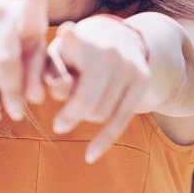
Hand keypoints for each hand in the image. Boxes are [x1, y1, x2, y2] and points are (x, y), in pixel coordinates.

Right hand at [0, 0, 48, 121]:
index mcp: (24, 12)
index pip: (30, 12)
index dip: (34, 2)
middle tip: (19, 113)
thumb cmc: (13, 38)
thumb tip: (35, 98)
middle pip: (5, 61)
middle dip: (13, 91)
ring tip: (7, 91)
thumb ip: (41, 72)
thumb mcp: (31, 49)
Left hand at [46, 15, 176, 162]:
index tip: (55, 103)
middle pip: (87, 101)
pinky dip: (104, 140)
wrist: (119, 36)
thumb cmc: (74, 50)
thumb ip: (50, 71)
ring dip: (86, 119)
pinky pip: (122, 118)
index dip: (60, 86)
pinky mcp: (143, 80)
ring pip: (102, 112)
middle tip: (59, 124)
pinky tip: (90, 156)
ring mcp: (129, 65)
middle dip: (70, 116)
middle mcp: (109, 49)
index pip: (68, 69)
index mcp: (82, 39)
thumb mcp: (55, 54)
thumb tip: (59, 91)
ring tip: (78, 112)